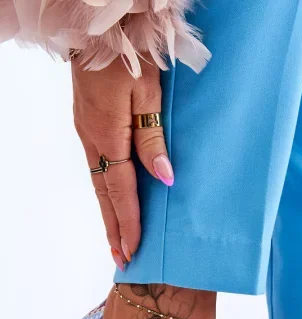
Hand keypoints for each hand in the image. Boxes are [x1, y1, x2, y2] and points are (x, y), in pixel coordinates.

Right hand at [72, 57, 173, 270]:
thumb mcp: (148, 94)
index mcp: (108, 135)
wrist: (100, 28)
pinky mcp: (88, 124)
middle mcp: (92, 139)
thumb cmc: (127, 55)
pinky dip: (105, 192)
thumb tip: (164, 178)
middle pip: (105, 195)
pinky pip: (97, 167)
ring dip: (108, 213)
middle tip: (122, 257)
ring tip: (117, 238)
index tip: (134, 249)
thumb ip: (153, 138)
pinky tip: (112, 201)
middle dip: (114, 228)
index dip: (129, 222)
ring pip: (98, 183)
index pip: (121, 191)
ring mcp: (87, 132)